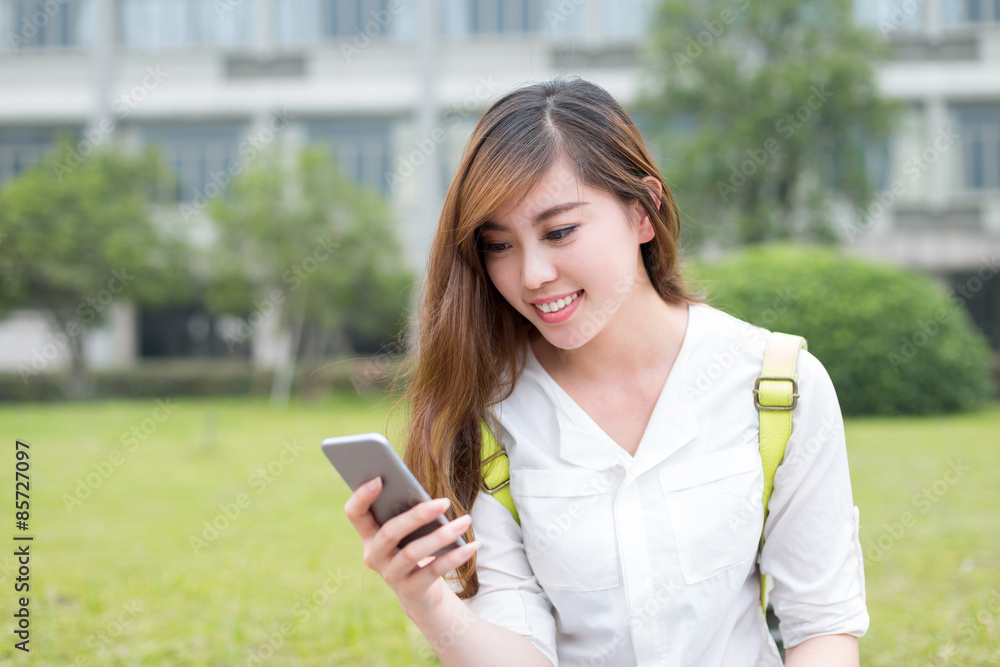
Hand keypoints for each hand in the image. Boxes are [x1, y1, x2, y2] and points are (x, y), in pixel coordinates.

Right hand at [344, 477, 481, 616]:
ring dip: (442, 536)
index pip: (355, 514)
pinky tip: (473, 545)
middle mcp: (374, 555)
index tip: (379, 479)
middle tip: (444, 501)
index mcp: (368, 534)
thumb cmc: (414, 547)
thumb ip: (408, 512)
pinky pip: (433, 571)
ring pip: (413, 553)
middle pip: (389, 533)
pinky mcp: (410, 591)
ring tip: (466, 521)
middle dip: (417, 515)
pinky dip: (454, 557)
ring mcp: (390, 575)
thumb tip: (429, 498)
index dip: (362, 497)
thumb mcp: (408, 531)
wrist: (420, 593)